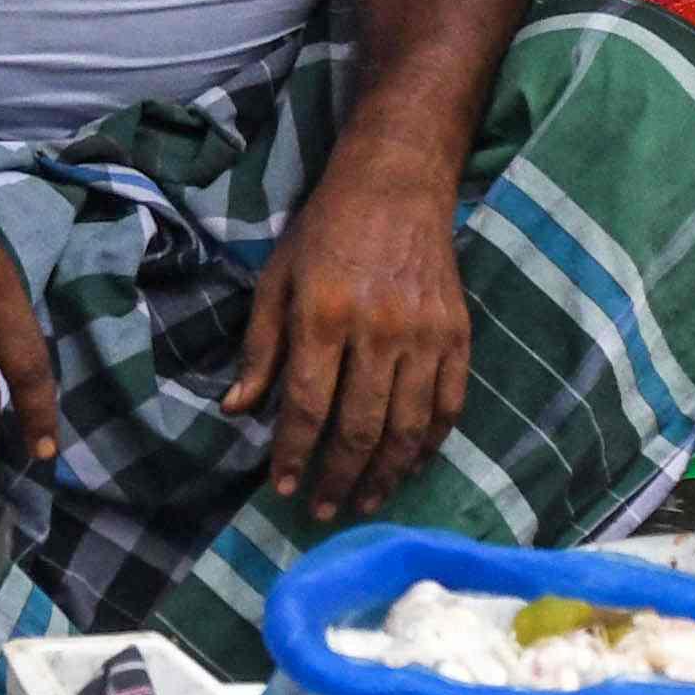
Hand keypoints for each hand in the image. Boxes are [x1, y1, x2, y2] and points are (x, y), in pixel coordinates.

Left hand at [233, 155, 468, 515]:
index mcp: (324, 315)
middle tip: (323, 510)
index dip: (294, 454)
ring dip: (385, 474)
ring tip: (366, 502)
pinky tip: (411, 465)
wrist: (398, 184)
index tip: (283, 488)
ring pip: (407, 427)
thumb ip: (260, 348)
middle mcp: (378, 330)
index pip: (307, 406)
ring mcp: (425, 334)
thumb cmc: (326, 231)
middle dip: (338, 478)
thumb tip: (236, 411)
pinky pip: (448, 405)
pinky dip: (431, 443)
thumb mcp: (277, 279)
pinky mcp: (458, 334)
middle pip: (360, 427)